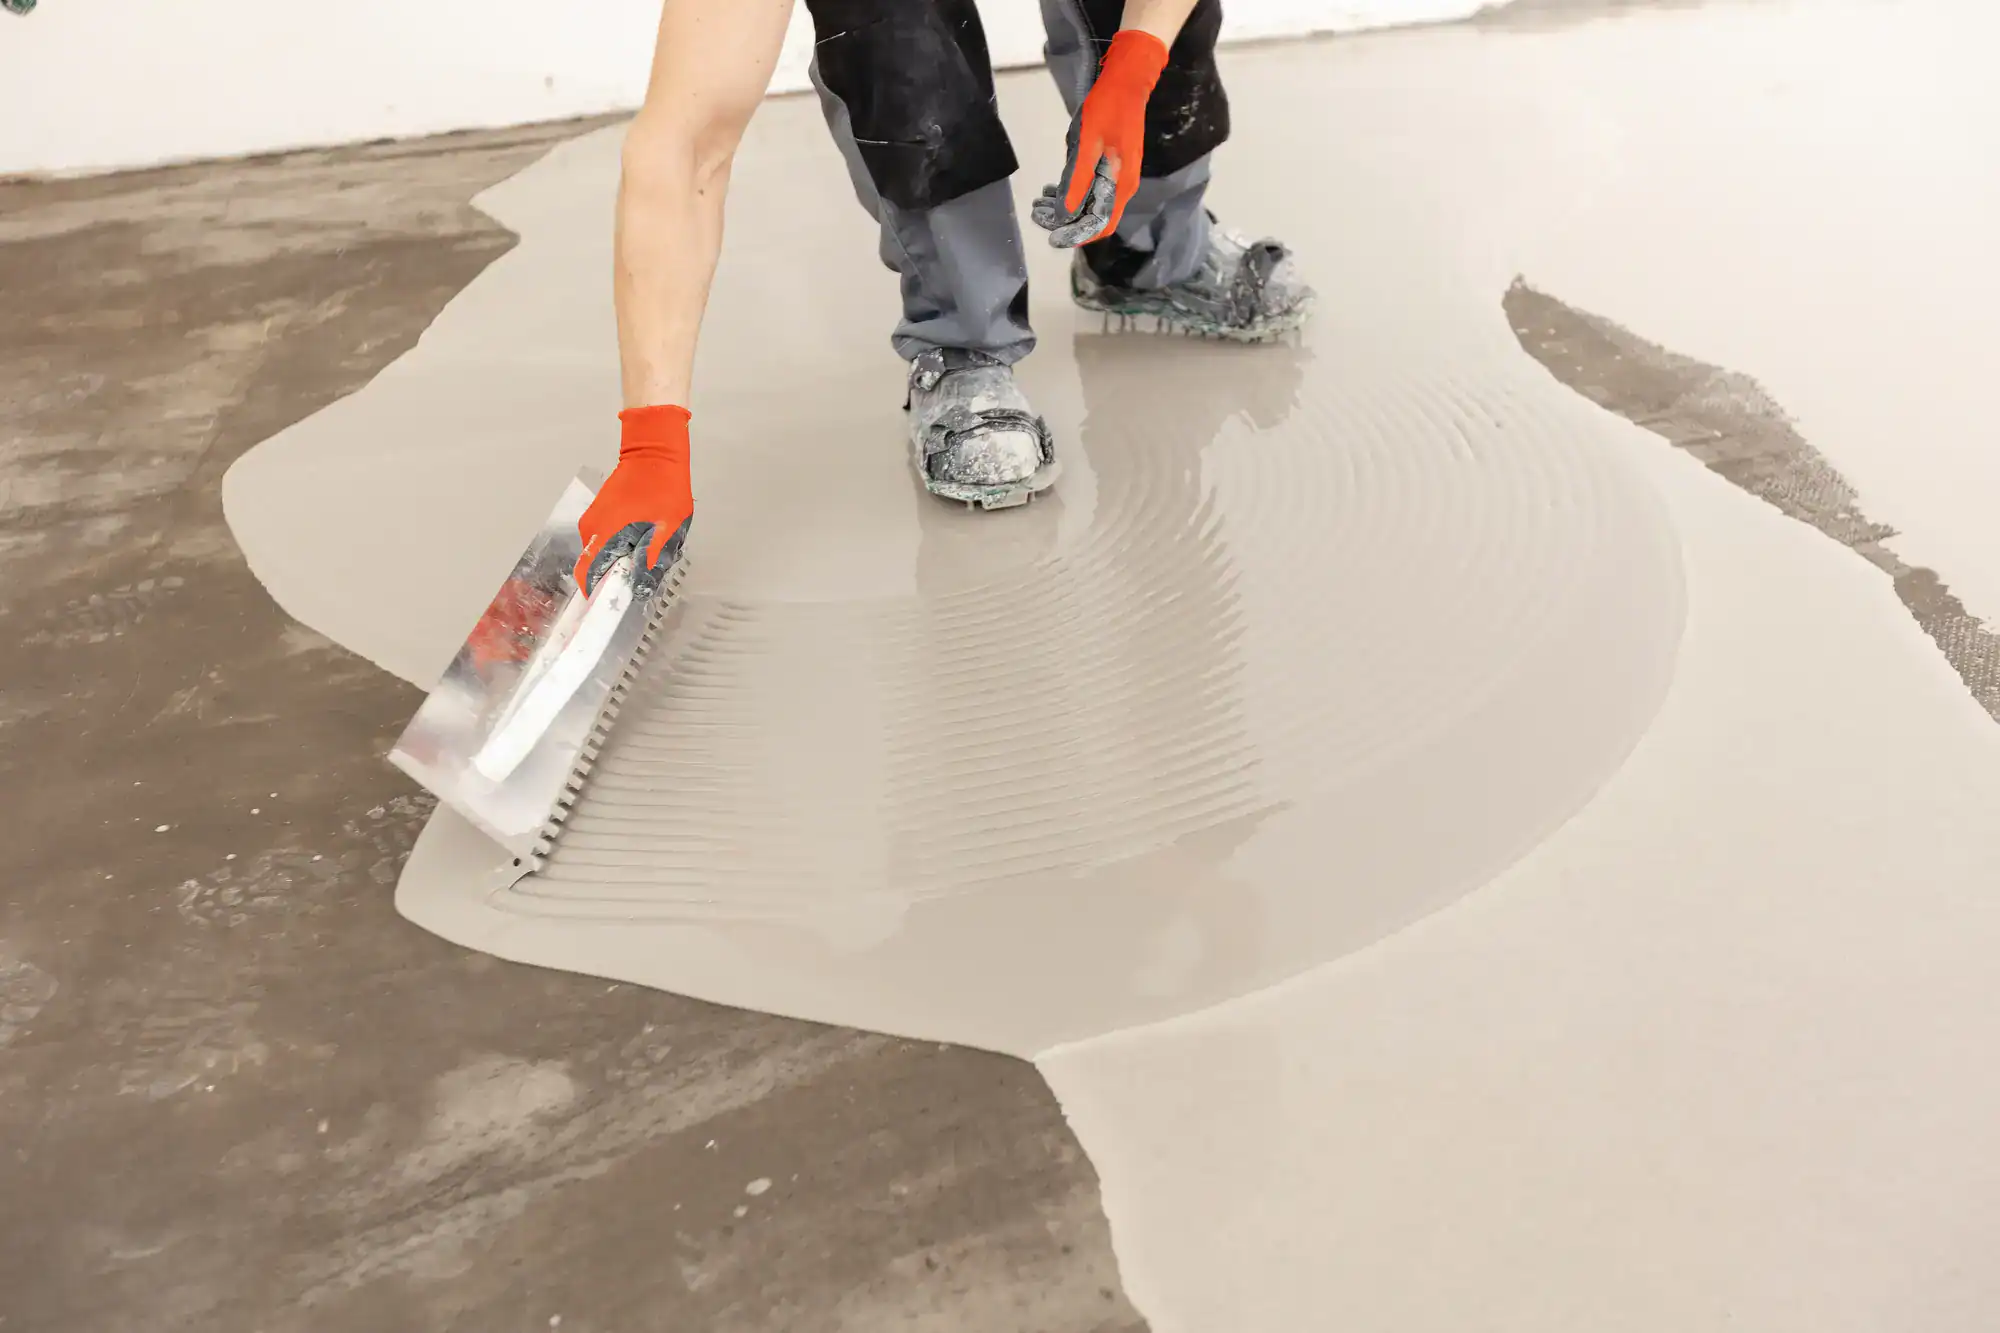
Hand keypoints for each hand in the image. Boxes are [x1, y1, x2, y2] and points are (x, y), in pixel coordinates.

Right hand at [574, 405, 694, 595]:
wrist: (654, 451)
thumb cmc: (663, 488)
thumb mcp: (666, 529)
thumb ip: (651, 560)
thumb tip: (640, 588)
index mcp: (603, 535)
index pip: (587, 575)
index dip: (597, 594)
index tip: (613, 604)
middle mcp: (590, 529)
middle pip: (597, 565)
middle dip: (619, 573)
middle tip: (646, 571)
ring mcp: (592, 519)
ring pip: (602, 551)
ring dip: (623, 557)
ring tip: (650, 549)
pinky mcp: (599, 512)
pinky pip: (605, 538)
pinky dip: (621, 543)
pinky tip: (645, 535)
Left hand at [1033, 30, 1169, 247]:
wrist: (1128, 81)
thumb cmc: (1108, 109)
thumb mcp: (1088, 143)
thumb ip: (1078, 180)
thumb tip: (1065, 212)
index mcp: (1121, 184)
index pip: (1100, 225)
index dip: (1076, 235)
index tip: (1052, 235)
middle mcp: (1123, 186)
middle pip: (1095, 218)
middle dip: (1067, 221)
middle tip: (1039, 213)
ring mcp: (1120, 176)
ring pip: (1093, 204)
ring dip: (1067, 206)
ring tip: (1041, 201)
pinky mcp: (1113, 166)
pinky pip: (1094, 189)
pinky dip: (1073, 192)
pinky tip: (1054, 187)